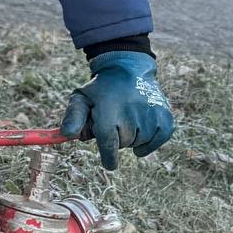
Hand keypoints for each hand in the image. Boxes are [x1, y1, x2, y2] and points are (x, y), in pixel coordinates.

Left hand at [61, 49, 175, 170]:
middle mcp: (132, 115)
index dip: (109, 158)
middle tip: (115, 119)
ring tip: (128, 115)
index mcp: (109, 113)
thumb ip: (73, 117)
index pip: (109, 146)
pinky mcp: (165, 119)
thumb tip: (67, 135)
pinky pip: (156, 141)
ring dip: (133, 135)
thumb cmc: (101, 90)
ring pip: (139, 143)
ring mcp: (151, 116)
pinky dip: (149, 139)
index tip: (109, 162)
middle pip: (123, 145)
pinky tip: (142, 124)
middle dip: (117, 137)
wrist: (129, 70)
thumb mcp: (81, 99)